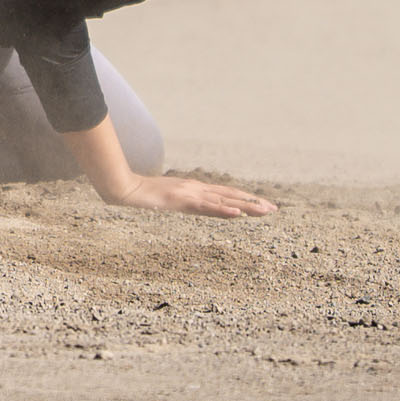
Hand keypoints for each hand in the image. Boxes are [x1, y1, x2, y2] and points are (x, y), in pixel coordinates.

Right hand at [108, 173, 275, 218]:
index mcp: (194, 189)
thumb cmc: (143, 193)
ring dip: (245, 206)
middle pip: (229, 195)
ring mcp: (190, 193)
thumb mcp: (167, 197)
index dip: (243, 198)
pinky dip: (224, 209)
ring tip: (264, 211)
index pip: (224, 194)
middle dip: (252, 202)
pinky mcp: (183, 199)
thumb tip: (193, 205)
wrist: (126, 187)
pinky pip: (207, 206)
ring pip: (224, 200)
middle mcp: (196, 188)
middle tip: (273, 209)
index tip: (261, 204)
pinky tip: (237, 213)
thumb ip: (181, 200)